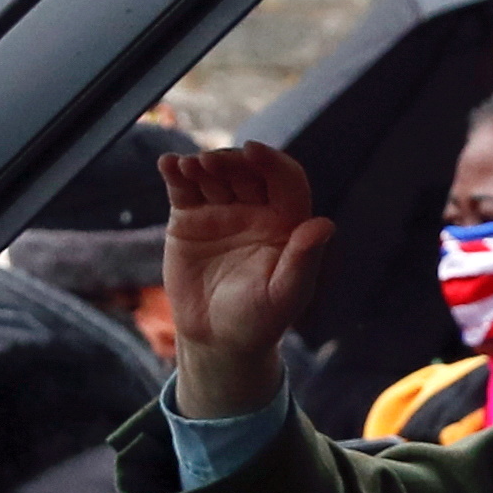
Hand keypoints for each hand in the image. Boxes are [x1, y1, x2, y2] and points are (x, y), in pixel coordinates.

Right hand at [158, 143, 333, 418]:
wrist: (217, 340)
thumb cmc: (260, 320)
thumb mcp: (284, 295)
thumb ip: (303, 260)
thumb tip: (324, 225)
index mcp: (286, 222)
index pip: (286, 180)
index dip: (272, 162)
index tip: (254, 152)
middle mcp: (256, 209)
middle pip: (246, 171)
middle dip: (230, 162)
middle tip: (211, 163)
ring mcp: (221, 211)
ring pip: (214, 175)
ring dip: (202, 164)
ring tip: (188, 166)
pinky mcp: (189, 219)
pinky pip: (183, 190)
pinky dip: (175, 174)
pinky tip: (168, 164)